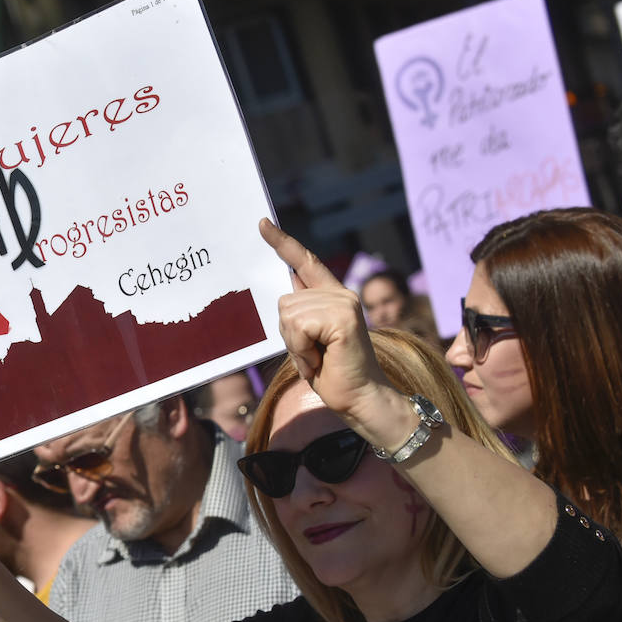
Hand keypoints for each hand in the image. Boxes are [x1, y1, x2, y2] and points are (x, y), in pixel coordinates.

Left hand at [259, 219, 391, 418]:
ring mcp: (343, 303)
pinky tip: (319, 361)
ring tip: (317, 358)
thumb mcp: (308, 338)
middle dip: (288, 335)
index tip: (261, 222)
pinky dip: (301, 349)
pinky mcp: (342, 317)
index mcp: (331, 296)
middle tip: (311, 354)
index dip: (281, 242)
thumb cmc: (332, 372)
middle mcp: (340, 293)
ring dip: (295, 345)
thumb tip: (284, 287)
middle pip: (284, 302)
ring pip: (288, 314)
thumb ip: (300, 313)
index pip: (303, 261)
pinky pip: (298, 326)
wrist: (360, 398)